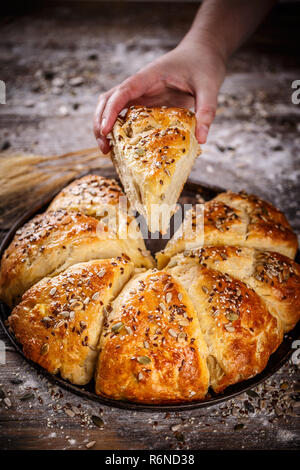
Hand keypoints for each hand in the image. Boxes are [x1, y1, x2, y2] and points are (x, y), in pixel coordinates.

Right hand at [93, 41, 225, 152]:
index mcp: (149, 77)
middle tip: (104, 148)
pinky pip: (127, 117)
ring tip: (107, 151)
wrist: (204, 53)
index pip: (122, 92)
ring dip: (105, 127)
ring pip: (112, 108)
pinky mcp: (147, 103)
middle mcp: (140, 86)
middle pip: (108, 101)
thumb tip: (202, 138)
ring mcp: (141, 94)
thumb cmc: (204, 65)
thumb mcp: (209, 86)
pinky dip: (120, 131)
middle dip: (100, 122)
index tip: (106, 131)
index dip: (110, 111)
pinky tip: (123, 147)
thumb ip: (206, 110)